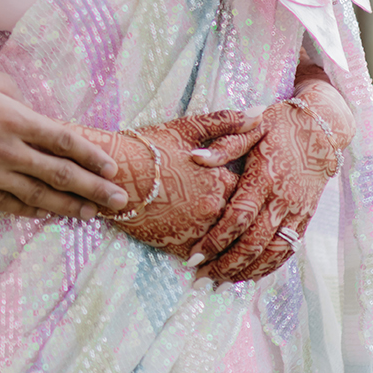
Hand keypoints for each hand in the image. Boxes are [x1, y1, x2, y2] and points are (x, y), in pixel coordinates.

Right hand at [0, 61, 129, 219]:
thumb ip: (5, 85)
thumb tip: (23, 100)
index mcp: (11, 116)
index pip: (62, 138)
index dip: (90, 154)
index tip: (110, 166)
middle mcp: (7, 149)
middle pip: (60, 173)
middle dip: (93, 188)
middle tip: (119, 201)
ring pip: (39, 196)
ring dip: (69, 206)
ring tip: (92, 214)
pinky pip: (9, 205)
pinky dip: (31, 211)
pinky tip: (47, 215)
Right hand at [79, 113, 264, 257]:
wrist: (111, 173)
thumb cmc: (148, 147)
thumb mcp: (189, 128)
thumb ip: (228, 122)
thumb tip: (261, 113)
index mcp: (221, 179)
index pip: (254, 189)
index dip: (255, 188)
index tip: (254, 188)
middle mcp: (214, 208)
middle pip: (245, 219)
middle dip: (249, 220)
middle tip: (255, 222)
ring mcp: (197, 230)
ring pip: (230, 243)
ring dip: (236, 244)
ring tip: (242, 246)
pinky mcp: (180, 246)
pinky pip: (208, 260)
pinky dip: (215, 259)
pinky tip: (218, 259)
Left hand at [185, 79, 355, 282]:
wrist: (322, 128)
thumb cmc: (279, 124)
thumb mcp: (252, 126)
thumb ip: (225, 143)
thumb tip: (195, 158)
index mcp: (265, 176)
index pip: (238, 217)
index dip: (216, 239)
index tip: (194, 254)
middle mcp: (282, 198)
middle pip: (253, 242)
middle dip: (226, 264)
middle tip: (201, 277)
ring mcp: (297, 211)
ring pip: (272, 252)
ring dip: (246, 271)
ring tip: (221, 282)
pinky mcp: (306, 217)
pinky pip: (288, 249)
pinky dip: (269, 266)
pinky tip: (251, 275)